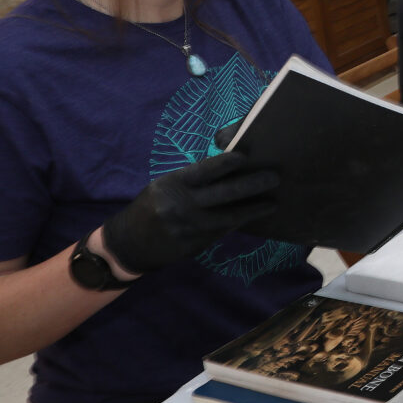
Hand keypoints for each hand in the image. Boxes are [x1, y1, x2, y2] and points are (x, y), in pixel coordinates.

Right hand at [101, 151, 280, 274]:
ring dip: (253, 209)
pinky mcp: (194, 246)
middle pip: (224, 194)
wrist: (128, 244)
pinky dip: (238, 223)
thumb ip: (192, 180)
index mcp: (172, 185)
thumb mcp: (164, 187)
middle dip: (252, 185)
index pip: (205, 170)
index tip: (247, 157)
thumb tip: (227, 170)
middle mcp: (181, 205)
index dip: (227, 163)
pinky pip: (222, 232)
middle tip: (274, 178)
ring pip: (229, 217)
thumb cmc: (150, 207)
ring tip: (271, 203)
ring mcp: (189, 228)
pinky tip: (252, 216)